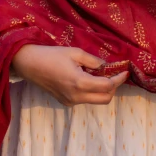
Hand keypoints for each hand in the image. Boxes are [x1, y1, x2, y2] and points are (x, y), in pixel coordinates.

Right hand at [11, 44, 128, 105]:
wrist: (30, 64)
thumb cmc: (52, 55)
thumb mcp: (76, 52)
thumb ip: (94, 61)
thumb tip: (106, 67)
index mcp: (80, 83)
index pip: (108, 86)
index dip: (119, 79)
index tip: (125, 71)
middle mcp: (76, 96)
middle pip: (105, 99)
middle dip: (114, 87)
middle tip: (114, 74)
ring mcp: (70, 102)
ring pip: (95, 100)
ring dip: (102, 89)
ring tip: (98, 74)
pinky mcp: (65, 102)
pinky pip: (85, 99)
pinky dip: (91, 91)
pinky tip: (86, 78)